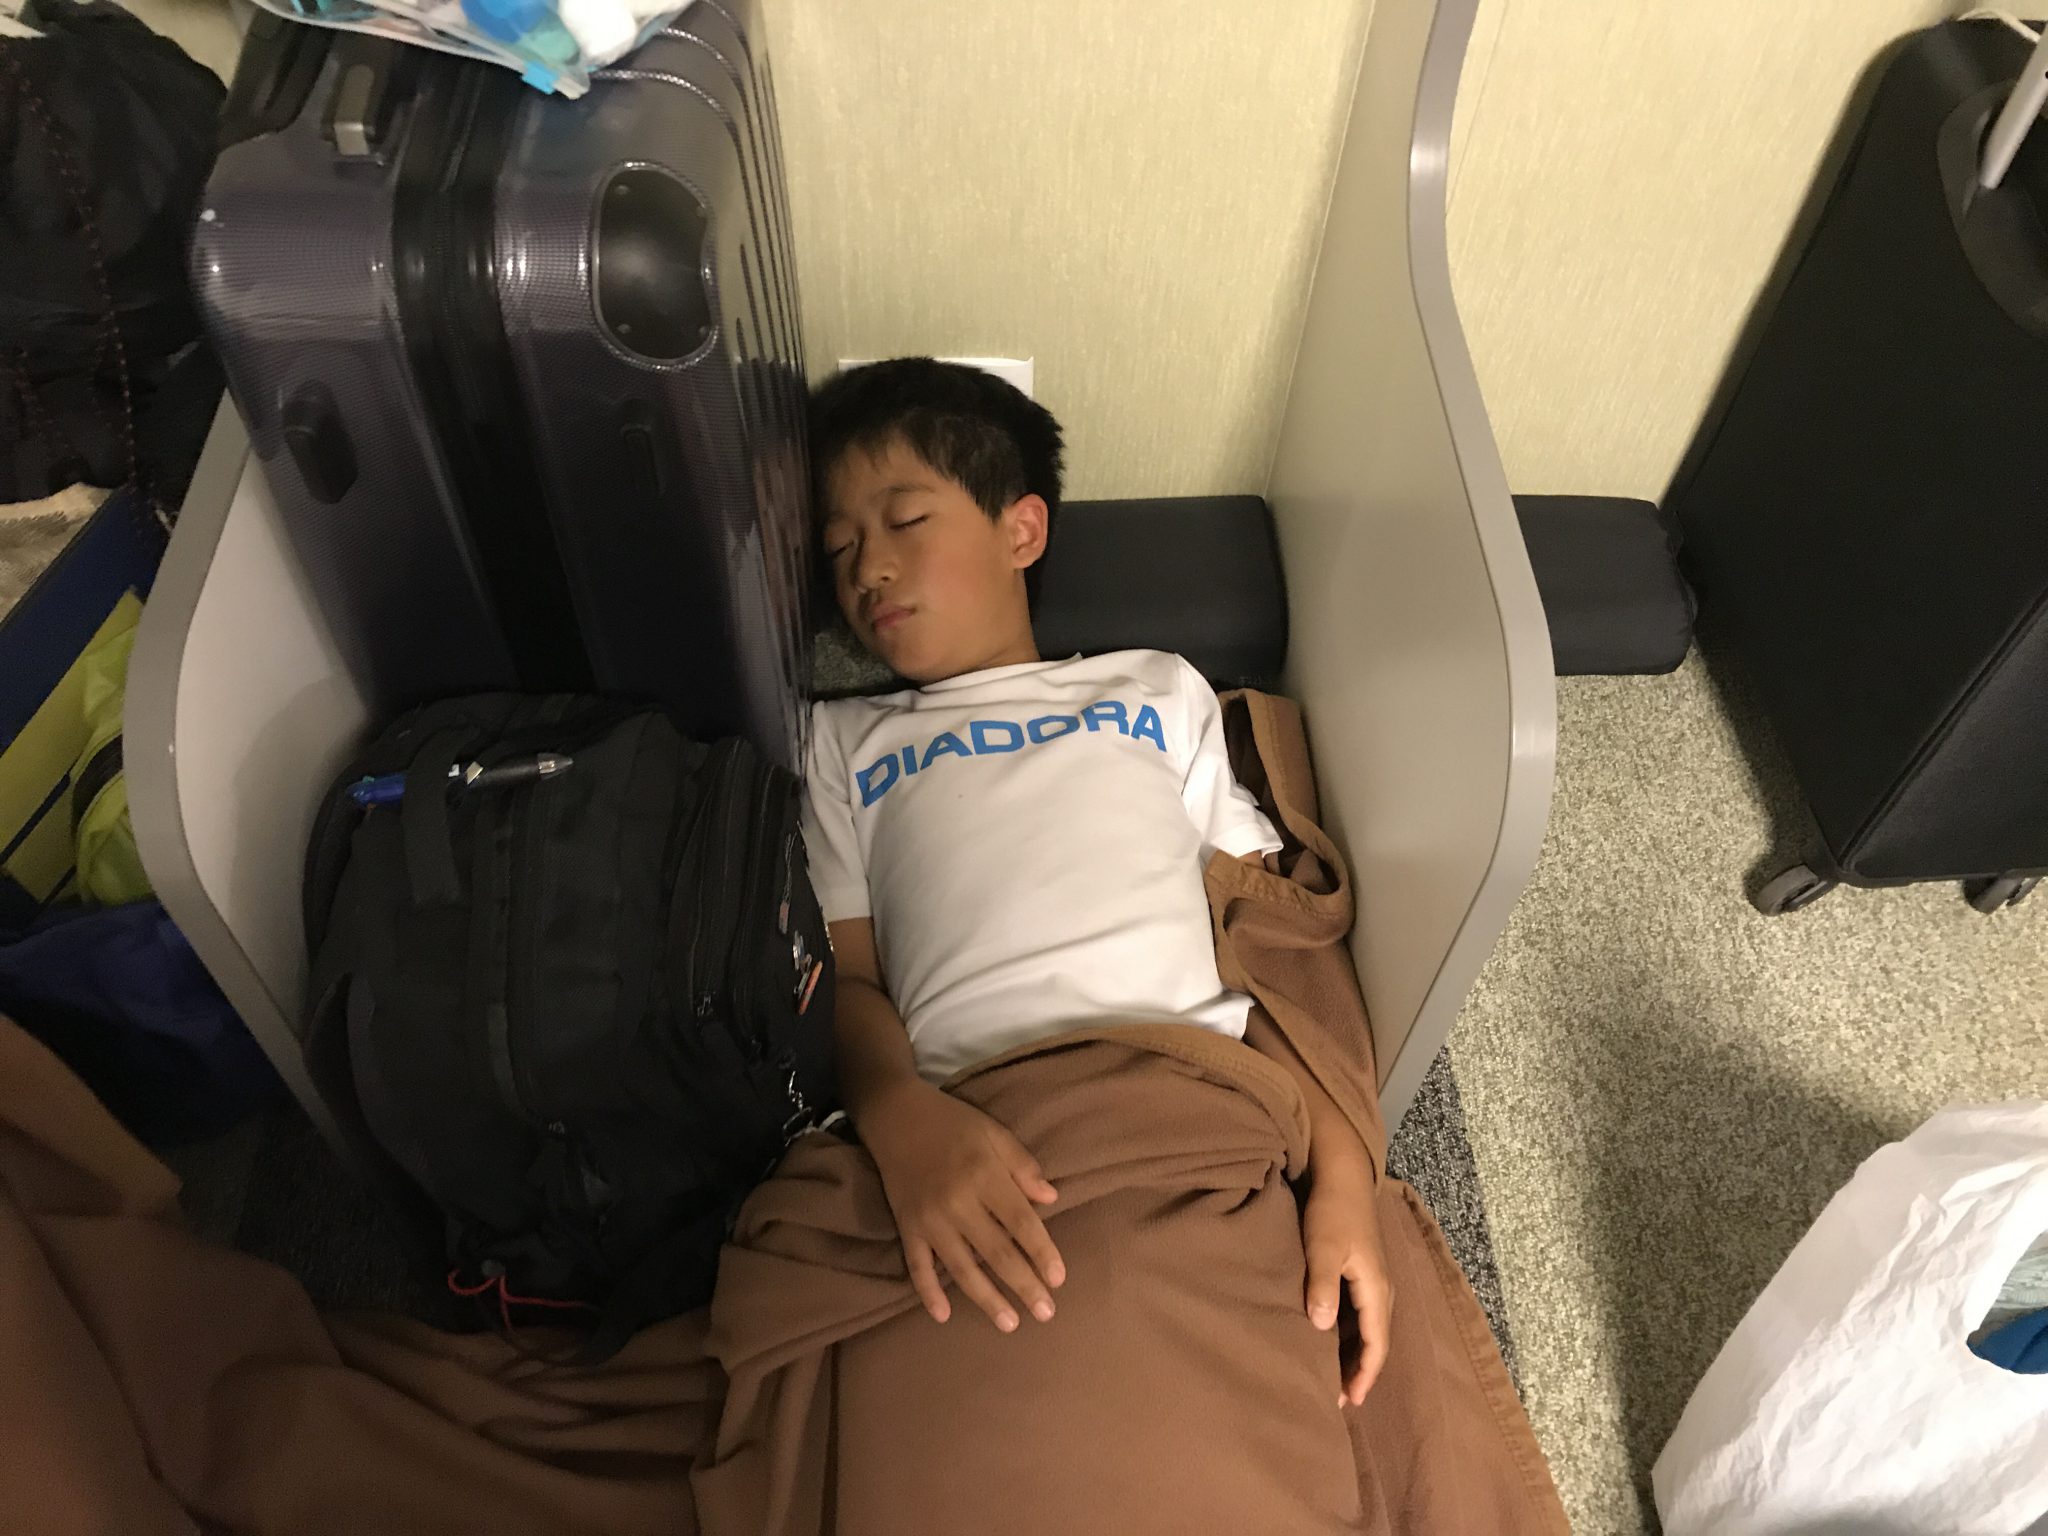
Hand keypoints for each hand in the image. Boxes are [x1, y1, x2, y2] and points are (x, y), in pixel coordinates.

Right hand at [860, 1079, 1065, 1331]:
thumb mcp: (994, 1132)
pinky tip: (942, 1316)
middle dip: (1023, 1285)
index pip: (1021, 1223)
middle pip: (997, 1252)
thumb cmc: (952, 1123)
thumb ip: (1023, 1166)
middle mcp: (958, 1202)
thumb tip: (1052, 1199)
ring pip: (962, 1268)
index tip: (1059, 1279)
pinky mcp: (906, 1226)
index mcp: (984, 1176)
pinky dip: (928, 1292)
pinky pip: (917, 1266)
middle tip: (1046, 1313)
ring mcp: (929, 1218)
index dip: (1042, 1253)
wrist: (895, 1115)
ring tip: (1009, 1324)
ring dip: (986, 1299)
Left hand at [1303, 1157, 1392, 1405]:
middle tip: (1337, 1398)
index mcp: (1376, 1288)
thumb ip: (1322, 1286)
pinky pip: (1360, 1314)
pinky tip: (1330, 1340)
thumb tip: (1321, 1328)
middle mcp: (1382, 1289)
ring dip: (1353, 1353)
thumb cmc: (1332, 1211)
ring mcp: (1374, 1280)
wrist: (1342, 1174)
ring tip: (1333, 1377)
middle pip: (1374, 1340)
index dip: (1363, 1374)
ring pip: (1367, 1328)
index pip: (1375, 1343)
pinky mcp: (1362, 1271)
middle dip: (1359, 1370)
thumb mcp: (1322, 1248)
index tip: (1348, 1400)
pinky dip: (1348, 1333)